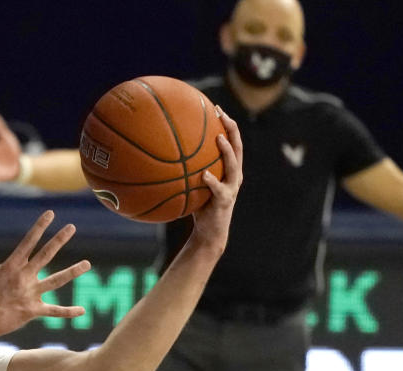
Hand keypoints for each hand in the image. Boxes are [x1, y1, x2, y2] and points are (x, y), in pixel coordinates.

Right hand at [0, 211, 89, 336]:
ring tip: (87, 264)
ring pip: (56, 281)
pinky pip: (53, 311)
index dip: (40, 226)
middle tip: (72, 227)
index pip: (29, 241)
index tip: (51, 214)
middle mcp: (22, 277)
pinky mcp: (32, 310)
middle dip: (59, 240)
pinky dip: (68, 312)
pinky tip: (82, 311)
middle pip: (45, 255)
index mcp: (11, 265)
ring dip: (72, 272)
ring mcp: (29, 294)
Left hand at [192, 107, 242, 251]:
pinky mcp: (225, 202)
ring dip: (227, 151)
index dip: (227, 124)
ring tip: (219, 139)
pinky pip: (218, 189)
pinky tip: (203, 175)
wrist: (209, 232)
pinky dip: (212, 181)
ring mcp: (231, 188)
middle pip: (238, 147)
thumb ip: (188, 169)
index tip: (216, 107)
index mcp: (229, 169)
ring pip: (234, 165)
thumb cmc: (199, 206)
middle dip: (231, 129)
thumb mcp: (194, 184)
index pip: (232, 141)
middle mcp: (234, 176)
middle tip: (222, 114)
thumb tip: (164, 152)